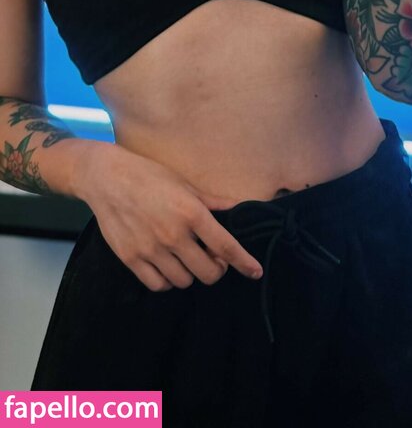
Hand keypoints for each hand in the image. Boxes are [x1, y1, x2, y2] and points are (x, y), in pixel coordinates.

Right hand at [78, 143, 263, 291]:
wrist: (106, 177)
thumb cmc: (149, 175)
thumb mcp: (185, 184)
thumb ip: (213, 201)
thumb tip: (241, 207)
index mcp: (191, 213)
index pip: (225, 247)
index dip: (244, 262)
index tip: (256, 272)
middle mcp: (173, 235)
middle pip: (208, 273)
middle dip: (216, 269)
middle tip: (212, 257)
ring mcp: (151, 249)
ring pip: (184, 281)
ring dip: (190, 273)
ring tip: (186, 258)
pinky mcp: (131, 259)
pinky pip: (158, 284)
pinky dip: (167, 280)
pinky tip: (167, 265)